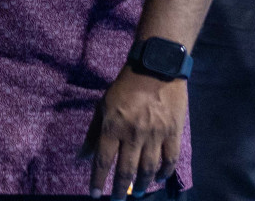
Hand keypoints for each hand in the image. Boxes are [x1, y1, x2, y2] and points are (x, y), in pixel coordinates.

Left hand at [86, 67, 185, 197]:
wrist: (156, 67)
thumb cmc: (125, 87)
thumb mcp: (103, 106)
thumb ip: (93, 133)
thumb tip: (81, 157)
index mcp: (113, 126)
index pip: (103, 161)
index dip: (98, 180)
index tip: (95, 195)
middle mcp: (133, 134)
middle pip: (126, 170)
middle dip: (119, 190)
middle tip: (117, 200)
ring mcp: (155, 134)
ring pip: (148, 170)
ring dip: (142, 185)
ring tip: (137, 193)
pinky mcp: (173, 132)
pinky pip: (170, 160)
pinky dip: (164, 173)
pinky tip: (158, 179)